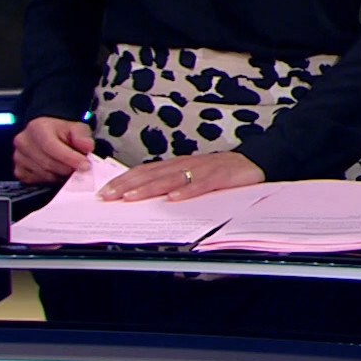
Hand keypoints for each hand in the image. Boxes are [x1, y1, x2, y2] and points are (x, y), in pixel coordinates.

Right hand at [12, 116, 93, 182]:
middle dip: (68, 168)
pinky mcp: (19, 171)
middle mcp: (23, 142)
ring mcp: (19, 158)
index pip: (51, 146)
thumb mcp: (76, 128)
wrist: (48, 134)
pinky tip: (57, 172)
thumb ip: (83, 136)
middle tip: (81, 169)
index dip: (69, 158)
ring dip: (61, 175)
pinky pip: (38, 181)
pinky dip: (51, 180)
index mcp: (36, 128)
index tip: (85, 165)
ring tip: (70, 169)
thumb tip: (87, 147)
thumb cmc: (62, 132)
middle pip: (48, 163)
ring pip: (44, 175)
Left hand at [97, 151, 264, 202]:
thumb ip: (171, 183)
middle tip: (109, 196)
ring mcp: (203, 169)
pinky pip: (202, 184)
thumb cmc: (221, 173)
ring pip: (172, 178)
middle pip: (153, 174)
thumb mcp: (193, 176)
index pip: (145, 171)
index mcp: (178, 165)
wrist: (256, 162)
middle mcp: (186, 165)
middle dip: (128, 185)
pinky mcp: (221, 176)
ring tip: (132, 197)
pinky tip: (175, 198)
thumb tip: (143, 197)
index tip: (104, 192)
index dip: (124, 180)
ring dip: (150, 188)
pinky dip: (188, 191)